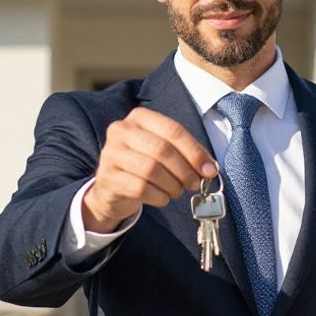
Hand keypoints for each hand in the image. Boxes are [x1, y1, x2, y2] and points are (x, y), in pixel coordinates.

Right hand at [82, 107, 217, 231]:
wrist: (112, 188)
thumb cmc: (144, 165)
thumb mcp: (164, 152)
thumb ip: (187, 154)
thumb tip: (209, 168)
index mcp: (140, 117)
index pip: (173, 130)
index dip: (195, 151)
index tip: (209, 169)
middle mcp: (122, 130)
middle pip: (162, 149)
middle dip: (185, 170)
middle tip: (194, 184)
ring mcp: (111, 153)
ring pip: (151, 170)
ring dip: (172, 185)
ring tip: (177, 191)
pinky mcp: (106, 176)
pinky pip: (140, 188)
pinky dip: (158, 196)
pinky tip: (162, 198)